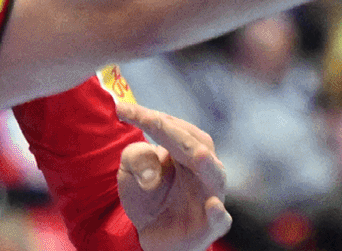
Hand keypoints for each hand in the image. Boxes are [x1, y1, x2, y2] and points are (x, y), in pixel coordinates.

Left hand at [114, 101, 232, 250]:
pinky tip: (212, 206)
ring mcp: (209, 197)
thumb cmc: (145, 194)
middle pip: (198, 145)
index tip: (122, 108)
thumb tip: (151, 173)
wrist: (149, 233)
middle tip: (153, 121)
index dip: (150, 118)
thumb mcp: (130, 170)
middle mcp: (203, 171)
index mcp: (185, 152)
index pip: (175, 129)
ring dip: (206, 165)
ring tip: (197, 155)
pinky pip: (219, 220)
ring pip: (215, 177)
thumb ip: (136, 158)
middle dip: (176, 133)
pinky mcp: (208, 226)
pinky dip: (217, 214)